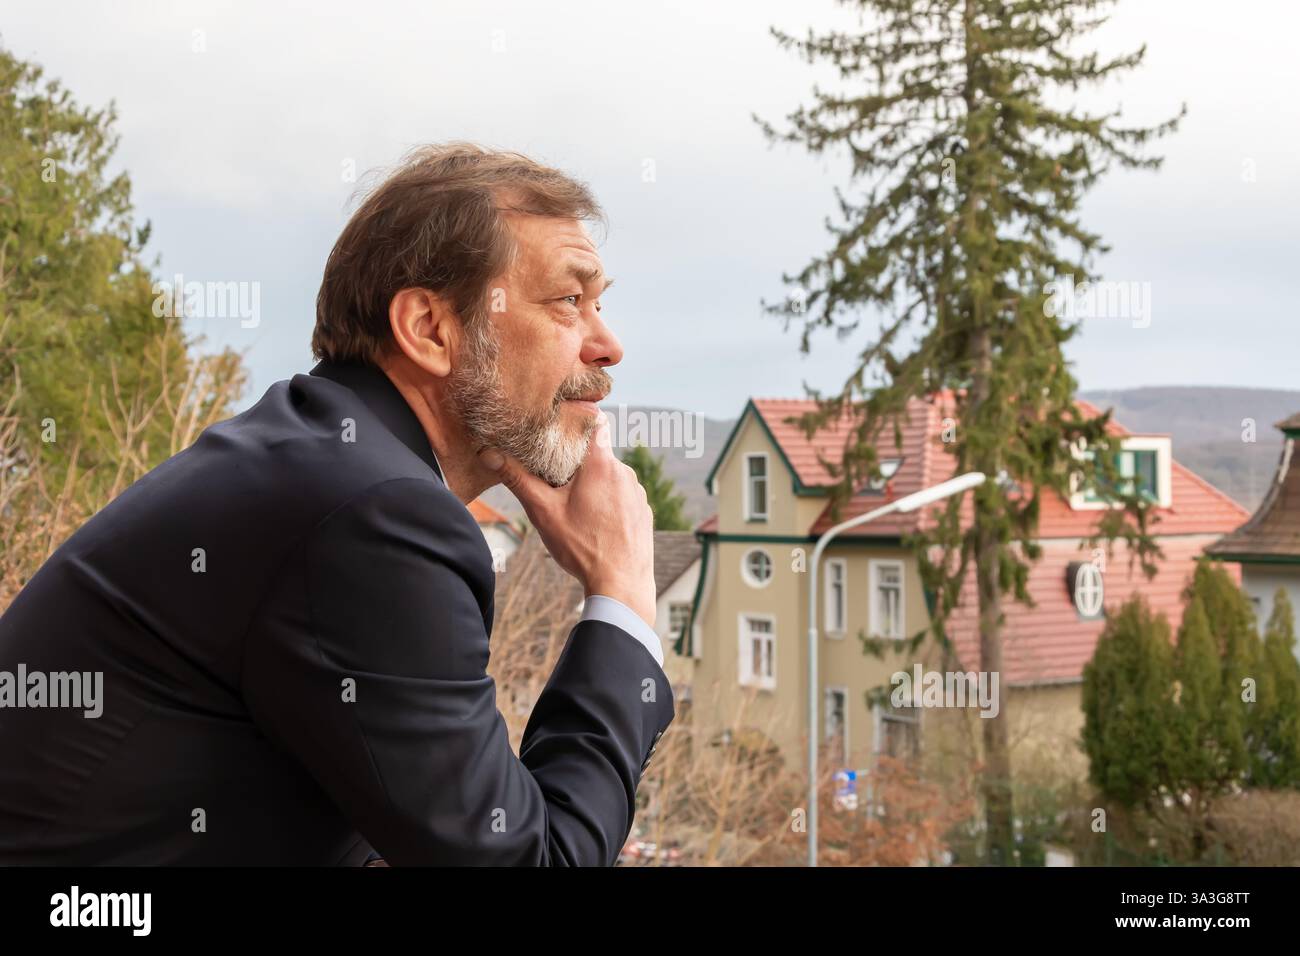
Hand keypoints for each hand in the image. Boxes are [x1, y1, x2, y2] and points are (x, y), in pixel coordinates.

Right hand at [479, 417, 655, 627]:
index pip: (595, 422)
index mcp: (601, 464)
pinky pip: (622, 497)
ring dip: (593, 485)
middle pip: (598, 454)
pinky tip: (594, 525)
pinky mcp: (644, 511)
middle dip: (577, 463)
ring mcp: (637, 492)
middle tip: (555, 480)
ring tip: (574, 508)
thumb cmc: (582, 548)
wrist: (621, 585)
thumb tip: (488, 453)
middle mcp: (625, 472)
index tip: (561, 428)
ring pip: (610, 477)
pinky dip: (608, 504)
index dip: (578, 421)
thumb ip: (517, 479)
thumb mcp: (543, 512)